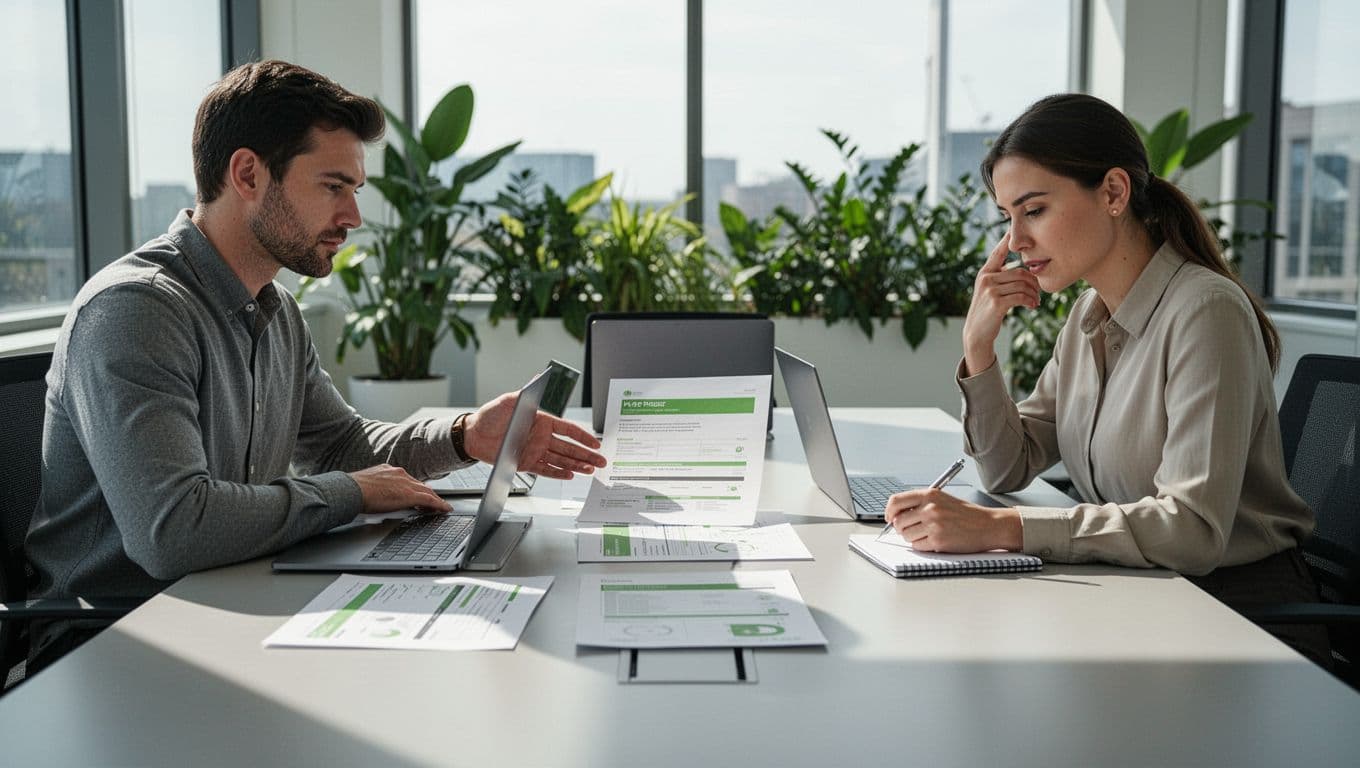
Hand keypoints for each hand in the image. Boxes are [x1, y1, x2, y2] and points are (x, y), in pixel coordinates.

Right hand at [350, 464, 451, 513]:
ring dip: (435, 499)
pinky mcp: (409, 494)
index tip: (418, 494)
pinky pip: (430, 499)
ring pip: (427, 491)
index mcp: (388, 471)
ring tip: (441, 507)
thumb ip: (374, 489)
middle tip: (435, 502)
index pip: (407, 480)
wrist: (351, 490)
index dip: (414, 488)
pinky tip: (444, 509)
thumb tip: (372, 497)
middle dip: (427, 493)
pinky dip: (439, 504)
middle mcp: (399, 474)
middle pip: (419, 485)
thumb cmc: (353, 490)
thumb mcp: (366, 486)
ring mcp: (405, 483)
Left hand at [463, 393, 606, 479]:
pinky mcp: (526, 463)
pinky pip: (546, 469)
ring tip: (590, 470)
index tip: (596, 442)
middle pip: (569, 447)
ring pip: (561, 460)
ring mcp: (535, 451)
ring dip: (577, 465)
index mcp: (541, 421)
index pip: (568, 429)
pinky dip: (558, 473)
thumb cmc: (490, 415)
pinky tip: (570, 475)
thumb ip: (527, 392)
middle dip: (586, 454)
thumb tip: (539, 377)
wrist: (473, 435)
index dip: (583, 436)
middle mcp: (541, 437)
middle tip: (602, 461)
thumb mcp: (509, 400)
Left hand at [883, 487, 1021, 552]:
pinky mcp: (938, 541)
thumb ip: (920, 503)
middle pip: (898, 521)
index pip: (895, 501)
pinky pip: (917, 546)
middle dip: (902, 527)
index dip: (888, 511)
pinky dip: (923, 546)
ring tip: (928, 534)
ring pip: (906, 535)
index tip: (889, 518)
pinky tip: (935, 540)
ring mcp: (933, 525)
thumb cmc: (966, 514)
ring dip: (913, 537)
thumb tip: (895, 514)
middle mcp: (929, 508)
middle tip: (914, 528)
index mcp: (929, 495)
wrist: (989, 525)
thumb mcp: (942, 499)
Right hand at [962, 232, 1039, 375]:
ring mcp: (990, 289)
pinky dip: (1030, 301)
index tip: (1013, 229)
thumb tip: (1024, 271)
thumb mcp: (990, 291)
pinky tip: (1032, 306)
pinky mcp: (996, 302)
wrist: (977, 333)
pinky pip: (1021, 296)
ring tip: (1036, 301)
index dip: (1006, 241)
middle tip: (1038, 292)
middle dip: (1033, 282)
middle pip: (1020, 272)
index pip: (998, 253)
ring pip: (1022, 284)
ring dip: (1034, 294)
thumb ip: (1001, 279)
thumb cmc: (988, 311)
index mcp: (985, 272)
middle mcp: (986, 278)